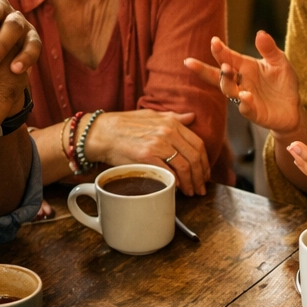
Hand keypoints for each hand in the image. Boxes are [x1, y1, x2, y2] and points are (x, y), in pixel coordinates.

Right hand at [86, 109, 210, 196]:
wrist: (102, 132)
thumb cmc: (124, 125)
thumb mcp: (152, 115)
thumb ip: (174, 117)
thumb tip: (192, 117)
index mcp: (171, 122)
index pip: (198, 144)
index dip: (205, 162)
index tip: (204, 173)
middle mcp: (168, 132)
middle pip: (194, 157)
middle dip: (200, 176)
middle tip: (201, 187)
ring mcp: (158, 144)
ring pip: (185, 167)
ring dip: (191, 183)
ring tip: (191, 192)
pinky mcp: (147, 156)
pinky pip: (168, 172)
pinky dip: (176, 182)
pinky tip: (177, 189)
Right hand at [185, 32, 302, 134]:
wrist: (293, 108)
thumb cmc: (283, 83)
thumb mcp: (279, 62)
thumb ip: (269, 49)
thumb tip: (259, 33)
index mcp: (244, 67)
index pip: (227, 57)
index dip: (219, 50)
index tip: (214, 41)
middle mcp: (240, 82)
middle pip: (218, 75)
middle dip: (205, 69)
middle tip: (194, 62)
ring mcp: (244, 97)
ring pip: (228, 90)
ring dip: (225, 81)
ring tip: (227, 70)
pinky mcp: (253, 112)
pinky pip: (245, 108)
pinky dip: (245, 102)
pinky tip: (246, 95)